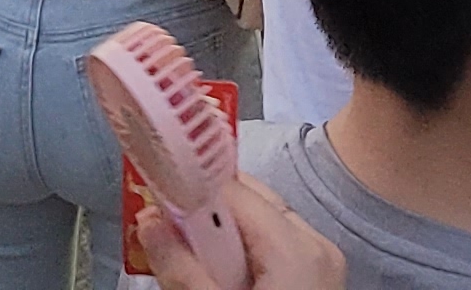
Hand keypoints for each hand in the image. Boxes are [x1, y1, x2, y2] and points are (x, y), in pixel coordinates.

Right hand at [137, 176, 345, 289]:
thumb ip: (180, 269)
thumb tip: (149, 223)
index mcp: (297, 250)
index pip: (235, 190)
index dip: (192, 195)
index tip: (157, 207)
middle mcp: (317, 248)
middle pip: (249, 206)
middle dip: (205, 222)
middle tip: (169, 244)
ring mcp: (321, 267)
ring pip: (259, 230)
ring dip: (221, 245)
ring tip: (195, 276)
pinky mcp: (315, 284)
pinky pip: (272, 255)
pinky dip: (243, 263)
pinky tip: (220, 285)